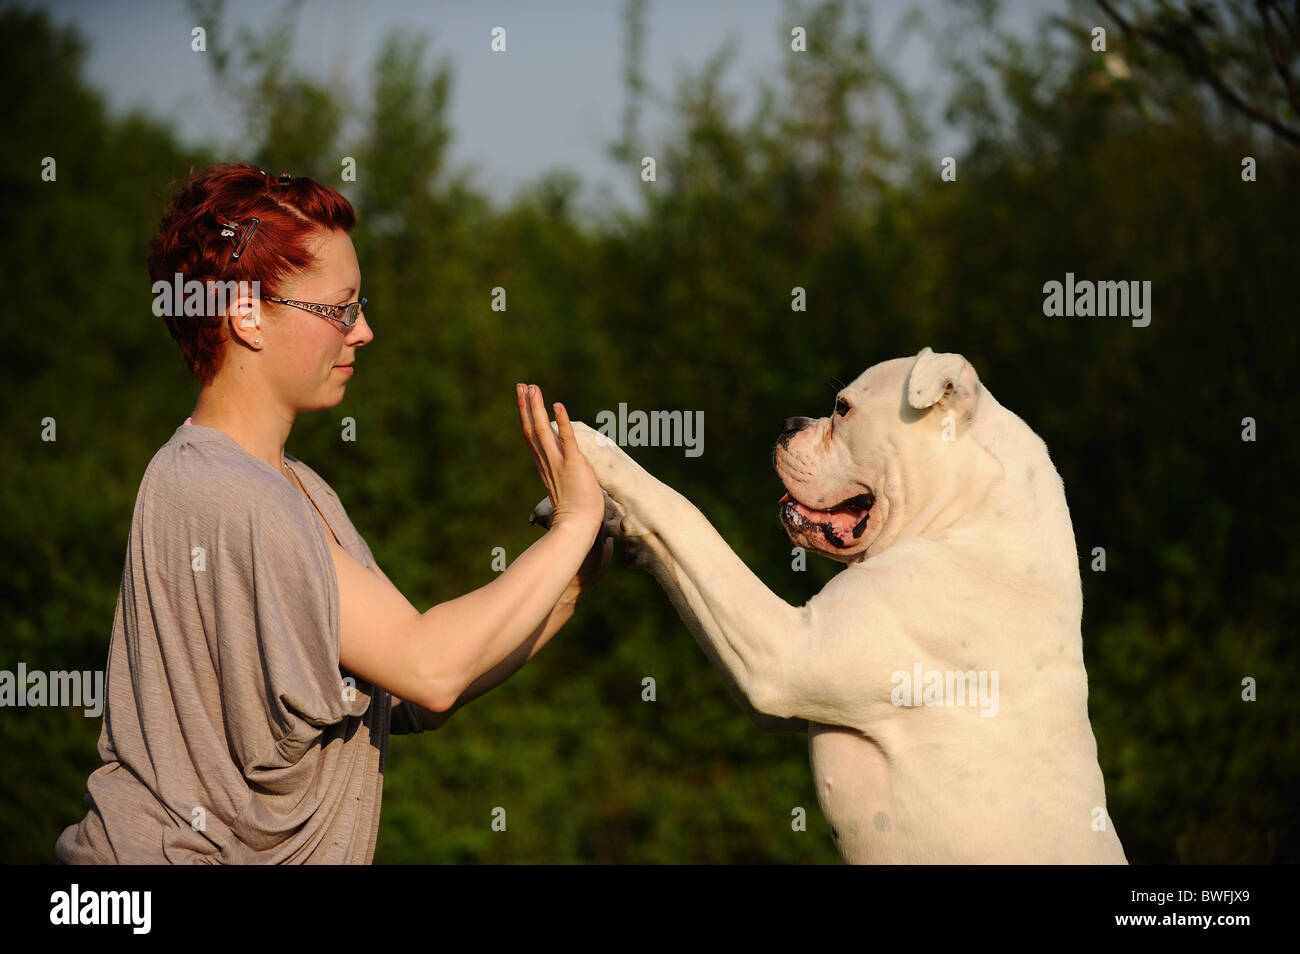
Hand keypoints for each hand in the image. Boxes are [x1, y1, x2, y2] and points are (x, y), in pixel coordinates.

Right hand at [516, 383, 604, 534]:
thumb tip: (568, 472)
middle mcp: (546, 461)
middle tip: (521, 385)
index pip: (532, 437)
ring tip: (532, 388)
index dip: (527, 417)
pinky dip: (562, 421)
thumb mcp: (565, 488)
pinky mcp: (572, 463)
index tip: (524, 399)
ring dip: (537, 407)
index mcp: (544, 466)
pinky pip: (566, 439)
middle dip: (526, 406)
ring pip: (542, 430)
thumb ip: (563, 476)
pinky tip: (557, 405)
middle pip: (531, 429)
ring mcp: (557, 462)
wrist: (577, 526)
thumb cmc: (576, 513)